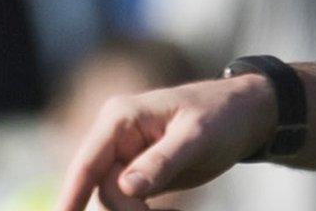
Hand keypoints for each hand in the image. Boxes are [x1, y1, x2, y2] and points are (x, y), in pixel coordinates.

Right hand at [56, 74, 276, 210]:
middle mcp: (115, 134)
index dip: (71, 194)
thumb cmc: (221, 117)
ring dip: (132, 210)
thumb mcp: (196, 138)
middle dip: (124, 207)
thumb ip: (161, 162)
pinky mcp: (137, 171)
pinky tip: (156, 210)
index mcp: (121, 117)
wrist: (244, 115)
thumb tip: (126, 186)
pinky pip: (126, 199)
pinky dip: (136, 210)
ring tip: (162, 208)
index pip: (87, 161)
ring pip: (111, 196)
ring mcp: (125, 154)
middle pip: (100, 185)